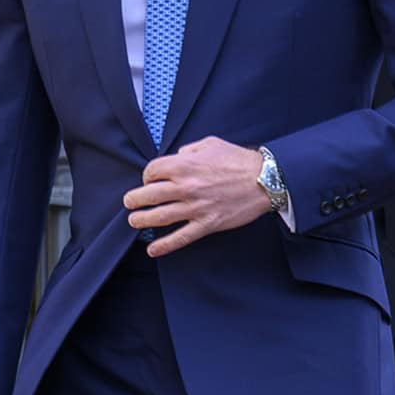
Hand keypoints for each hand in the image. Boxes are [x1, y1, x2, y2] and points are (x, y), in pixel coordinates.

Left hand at [124, 137, 268, 255]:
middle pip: (149, 195)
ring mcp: (196, 207)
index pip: (152, 171)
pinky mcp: (207, 224)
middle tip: (129, 203)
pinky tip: (152, 249)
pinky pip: (181, 237)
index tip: (148, 180)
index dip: (146, 176)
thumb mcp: (211, 144)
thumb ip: (188, 151)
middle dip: (134, 200)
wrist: (265, 179)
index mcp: (185, 165)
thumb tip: (176, 158)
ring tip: (134, 221)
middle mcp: (186, 187)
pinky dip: (164, 245)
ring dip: (142, 220)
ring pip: (160, 217)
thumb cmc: (238, 160)